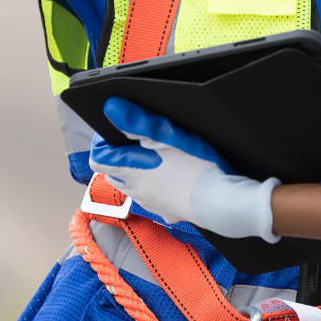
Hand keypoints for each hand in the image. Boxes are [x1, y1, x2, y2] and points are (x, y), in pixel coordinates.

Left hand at [88, 99, 279, 241]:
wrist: (222, 203)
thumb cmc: (197, 168)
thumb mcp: (168, 136)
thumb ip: (137, 121)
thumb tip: (112, 108)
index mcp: (132, 170)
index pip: (98, 160)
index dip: (102, 145)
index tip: (114, 133)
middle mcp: (136, 190)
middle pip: (113, 174)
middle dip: (118, 159)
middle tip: (136, 144)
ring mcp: (151, 204)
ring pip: (133, 188)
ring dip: (137, 174)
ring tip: (157, 160)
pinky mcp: (167, 213)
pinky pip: (153, 201)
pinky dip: (156, 190)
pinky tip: (174, 181)